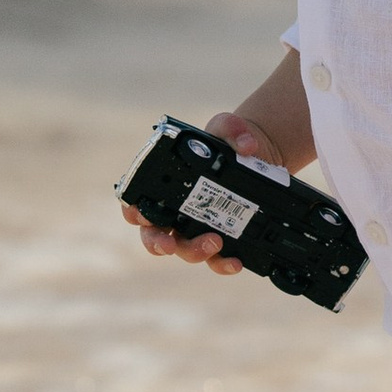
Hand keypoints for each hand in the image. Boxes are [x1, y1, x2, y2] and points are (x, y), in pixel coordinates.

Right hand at [123, 109, 277, 277]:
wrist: (258, 157)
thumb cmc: (227, 141)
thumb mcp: (228, 127)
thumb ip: (233, 128)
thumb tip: (247, 146)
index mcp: (164, 185)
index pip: (136, 202)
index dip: (133, 212)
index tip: (140, 214)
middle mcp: (174, 211)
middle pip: (154, 235)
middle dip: (157, 243)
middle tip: (168, 244)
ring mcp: (194, 228)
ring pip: (183, 249)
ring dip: (193, 251)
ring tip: (215, 241)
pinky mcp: (218, 239)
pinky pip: (214, 259)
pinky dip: (221, 264)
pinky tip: (235, 261)